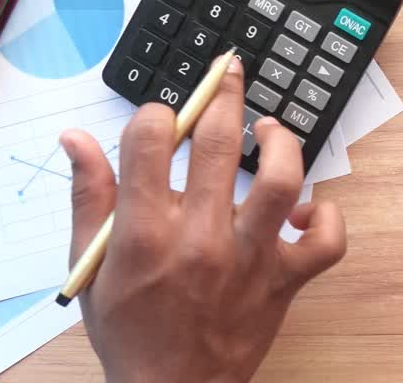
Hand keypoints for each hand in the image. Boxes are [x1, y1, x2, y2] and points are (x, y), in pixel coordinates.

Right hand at [59, 56, 346, 382]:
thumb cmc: (131, 329)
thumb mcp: (90, 266)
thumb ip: (88, 197)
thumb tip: (76, 139)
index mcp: (145, 234)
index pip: (152, 142)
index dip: (158, 114)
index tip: (163, 117)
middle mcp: (201, 240)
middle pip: (221, 144)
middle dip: (224, 93)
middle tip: (228, 73)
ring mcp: (250, 259)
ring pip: (283, 181)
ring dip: (281, 143)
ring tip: (269, 130)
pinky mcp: (286, 280)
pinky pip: (327, 241)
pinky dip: (326, 217)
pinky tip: (306, 207)